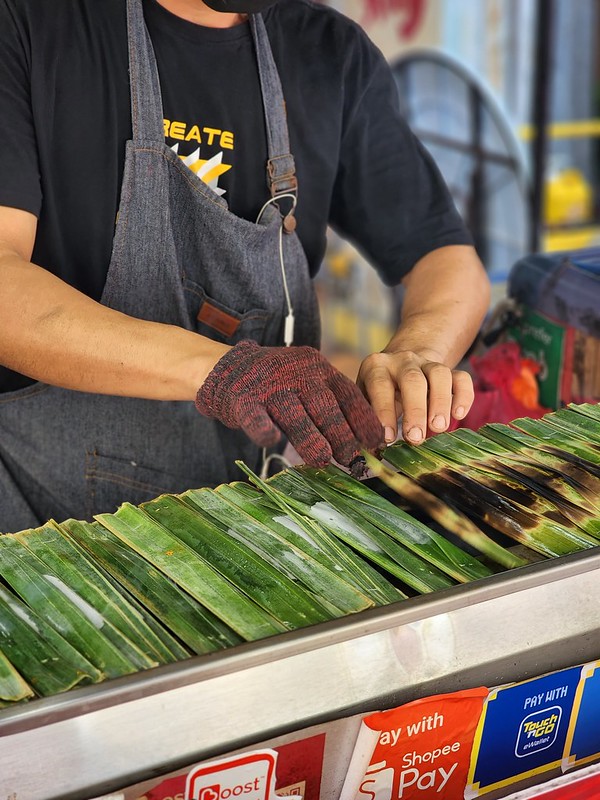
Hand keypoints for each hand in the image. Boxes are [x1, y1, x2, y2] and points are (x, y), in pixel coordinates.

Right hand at [196, 340, 383, 468]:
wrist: (230, 368)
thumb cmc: (280, 385)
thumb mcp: (310, 384)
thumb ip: (333, 407)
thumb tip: (365, 445)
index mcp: (320, 369)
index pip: (348, 395)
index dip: (363, 420)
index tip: (376, 444)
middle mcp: (298, 374)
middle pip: (325, 406)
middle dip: (342, 435)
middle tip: (353, 461)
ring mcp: (270, 386)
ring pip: (294, 414)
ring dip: (310, 438)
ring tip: (323, 460)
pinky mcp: (243, 399)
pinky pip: (255, 417)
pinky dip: (264, 429)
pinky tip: (272, 441)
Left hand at [356, 348, 473, 445]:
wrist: (399, 365)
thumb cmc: (378, 392)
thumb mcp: (366, 399)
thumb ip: (368, 418)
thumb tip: (372, 449)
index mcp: (376, 367)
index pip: (380, 385)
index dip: (384, 411)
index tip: (389, 437)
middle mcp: (402, 360)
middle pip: (413, 379)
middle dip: (416, 410)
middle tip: (416, 438)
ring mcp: (427, 363)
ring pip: (439, 374)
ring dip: (440, 403)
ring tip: (439, 428)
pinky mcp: (448, 370)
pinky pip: (460, 378)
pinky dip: (463, 396)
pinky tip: (459, 415)